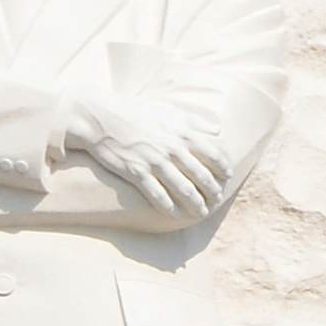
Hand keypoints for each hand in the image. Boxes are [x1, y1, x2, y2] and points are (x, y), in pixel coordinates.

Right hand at [64, 96, 236, 220]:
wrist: (98, 117)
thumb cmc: (134, 111)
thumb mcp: (167, 109)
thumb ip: (194, 120)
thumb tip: (217, 130)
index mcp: (182, 132)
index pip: (213, 154)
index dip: (223, 168)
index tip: (227, 177)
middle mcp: (172, 148)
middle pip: (202, 175)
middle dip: (213, 191)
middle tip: (217, 200)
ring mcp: (155, 161)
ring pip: (184, 189)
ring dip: (196, 204)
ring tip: (202, 213)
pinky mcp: (136, 172)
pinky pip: (158, 195)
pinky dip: (169, 207)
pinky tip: (175, 215)